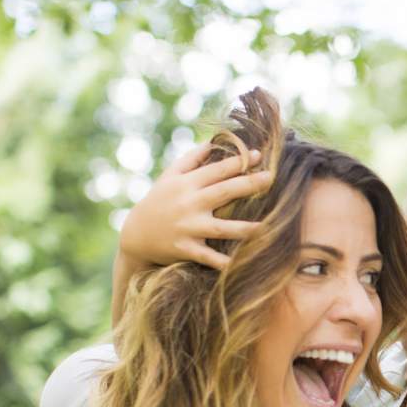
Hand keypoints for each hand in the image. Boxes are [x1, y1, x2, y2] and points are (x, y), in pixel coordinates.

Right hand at [120, 144, 271, 271]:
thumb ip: (192, 159)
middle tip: (271, 177)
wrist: (135, 236)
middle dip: (249, 184)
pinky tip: (243, 264)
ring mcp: (188, 228)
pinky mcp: (186, 249)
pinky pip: (209, 258)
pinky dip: (224, 263)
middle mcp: (189, 204)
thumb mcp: (170, 177)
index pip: (217, 170)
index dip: (239, 161)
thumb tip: (214, 142)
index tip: (260, 155)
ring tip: (268, 226)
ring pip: (222, 228)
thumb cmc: (159, 201)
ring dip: (245, 228)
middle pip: (224, 192)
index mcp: (187, 184)